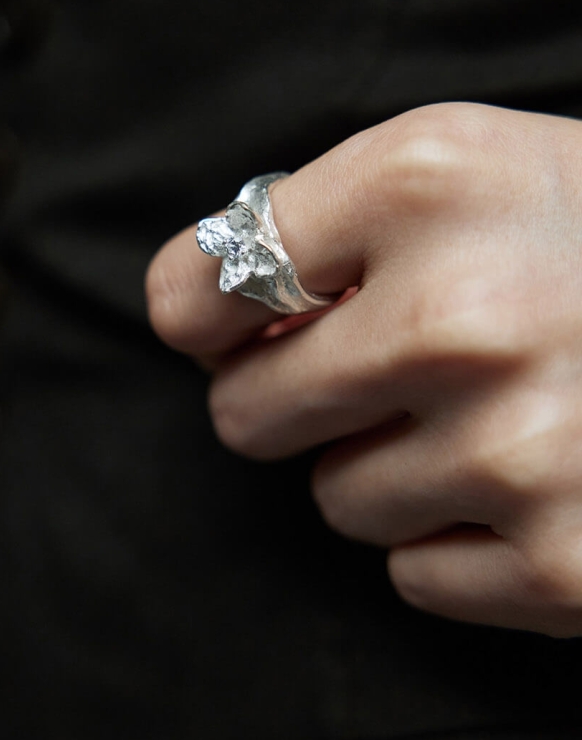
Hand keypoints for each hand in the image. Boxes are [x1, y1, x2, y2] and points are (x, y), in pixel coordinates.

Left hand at [146, 103, 581, 636]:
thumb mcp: (456, 166)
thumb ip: (312, 227)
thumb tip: (194, 317)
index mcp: (424, 184)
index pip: (199, 287)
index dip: (201, 313)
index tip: (226, 323)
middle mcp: (461, 315)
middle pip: (246, 413)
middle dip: (292, 395)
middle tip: (377, 365)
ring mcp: (518, 450)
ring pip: (334, 500)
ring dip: (385, 463)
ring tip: (486, 407)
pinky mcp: (566, 566)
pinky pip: (412, 572)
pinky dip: (451, 534)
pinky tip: (529, 472)